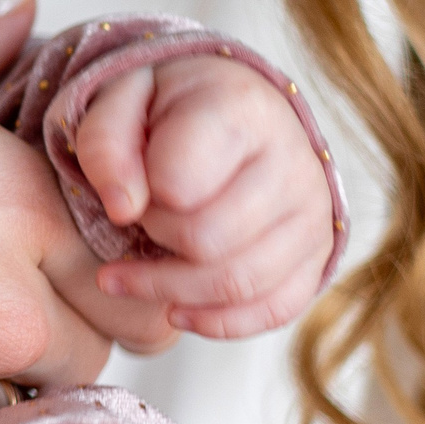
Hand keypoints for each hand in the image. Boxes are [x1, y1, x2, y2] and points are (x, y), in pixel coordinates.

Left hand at [73, 55, 332, 339]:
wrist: (231, 115)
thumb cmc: (167, 110)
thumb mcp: (119, 102)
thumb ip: (106, 145)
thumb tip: (122, 209)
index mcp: (240, 109)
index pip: (177, 183)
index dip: (137, 196)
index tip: (127, 185)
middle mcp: (292, 161)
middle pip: (207, 240)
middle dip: (153, 238)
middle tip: (137, 219)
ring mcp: (313, 213)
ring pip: (238, 282)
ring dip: (167, 290)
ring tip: (123, 276)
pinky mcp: (318, 255)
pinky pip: (275, 310)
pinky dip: (217, 321)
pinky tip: (173, 310)